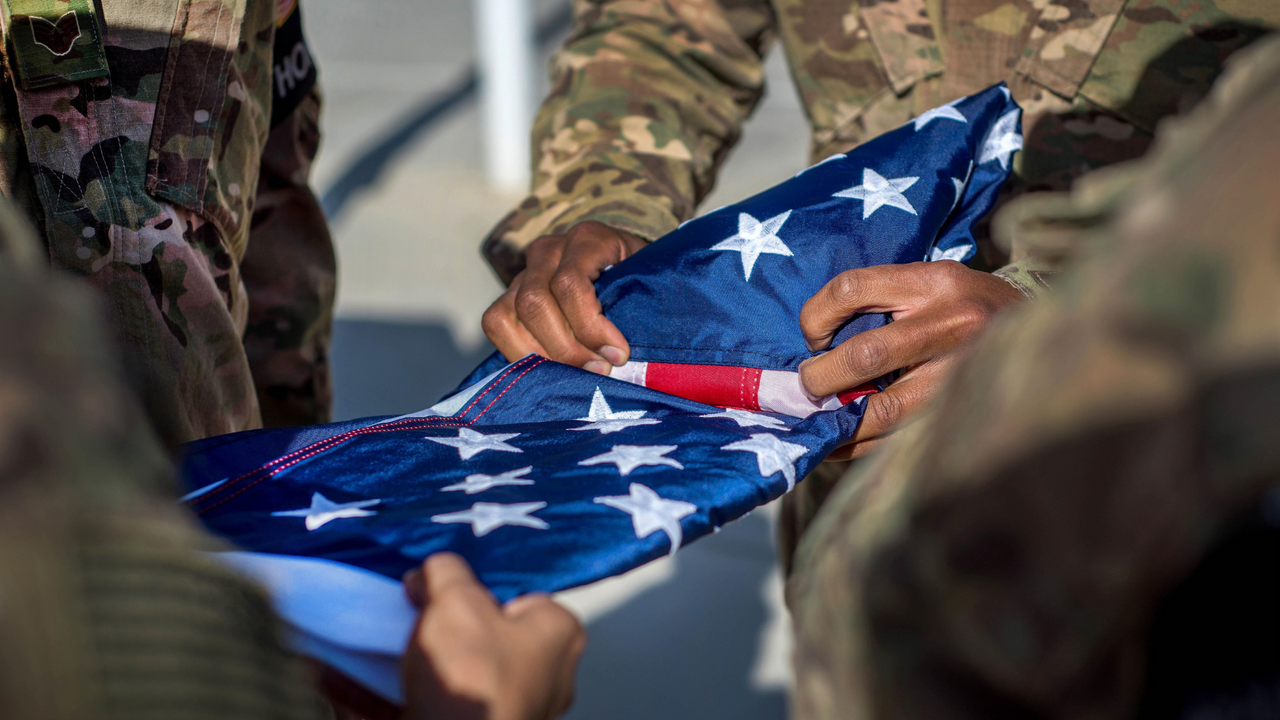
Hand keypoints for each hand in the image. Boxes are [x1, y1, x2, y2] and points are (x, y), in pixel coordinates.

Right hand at [401, 553, 585, 719]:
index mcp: (559, 636)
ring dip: (418, 657)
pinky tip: (355, 676)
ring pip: (458, 672)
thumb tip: (433, 570)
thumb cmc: (473, 676)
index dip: (478, 587)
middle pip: (487, 633)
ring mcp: (513, 708)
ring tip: (387, 641)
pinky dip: (394, 690)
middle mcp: (546, 676)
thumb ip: (445, 572)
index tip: (444, 585)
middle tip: (415, 611)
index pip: (521, 596)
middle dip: (445, 622)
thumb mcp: (456, 600)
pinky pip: (431, 702)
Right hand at [482, 222, 647, 373]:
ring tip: (574, 376)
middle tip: (598, 371)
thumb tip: (625, 358)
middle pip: (535, 302)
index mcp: (587, 239)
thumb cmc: (639, 280)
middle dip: (566, 347)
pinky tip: (550, 370)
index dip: (590, 326)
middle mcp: (549, 250)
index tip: (618, 355)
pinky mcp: (510, 293)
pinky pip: (496, 323)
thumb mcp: (648, 283)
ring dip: (541, 354)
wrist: (621, 265)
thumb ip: (640, 306)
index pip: (570, 284)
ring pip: (509, 314)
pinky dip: (519, 353)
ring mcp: (525, 271)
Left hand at [799, 261, 1023, 460]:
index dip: (816, 315)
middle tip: (806, 385)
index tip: (812, 337)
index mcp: (934, 281)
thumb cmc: (966, 306)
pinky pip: (899, 438)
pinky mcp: (962, 413)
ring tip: (818, 417)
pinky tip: (838, 441)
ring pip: (883, 409)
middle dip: (821, 377)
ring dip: (838, 419)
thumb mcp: (932, 282)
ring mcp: (961, 374)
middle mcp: (953, 323)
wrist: (1041, 333)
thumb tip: (815, 346)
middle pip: (866, 355)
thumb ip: (882, 302)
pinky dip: (859, 444)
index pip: (851, 288)